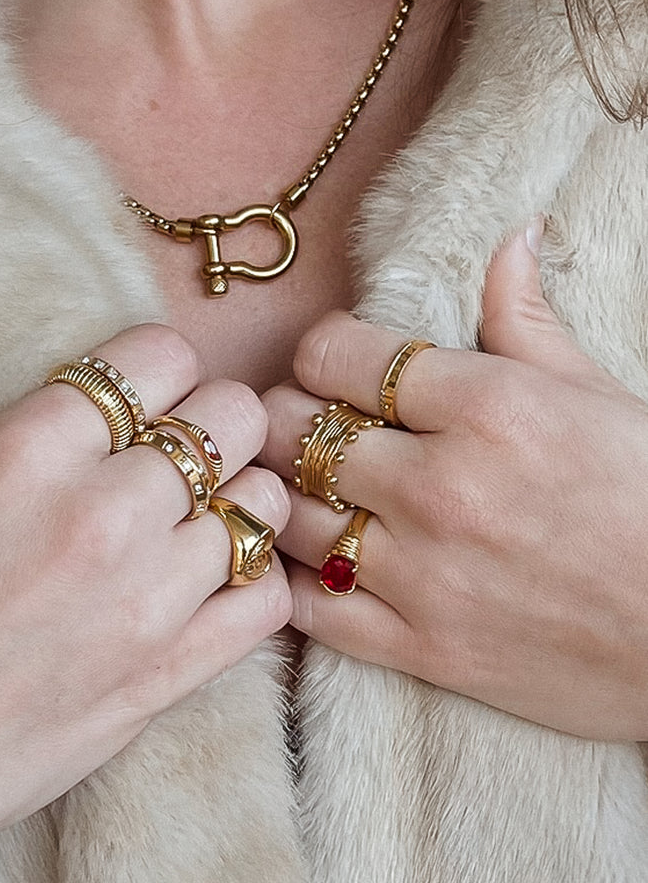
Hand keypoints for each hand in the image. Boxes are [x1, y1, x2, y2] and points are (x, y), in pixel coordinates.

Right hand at [0, 324, 290, 882]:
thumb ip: (59, 438)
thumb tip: (145, 411)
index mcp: (31, 445)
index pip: (162, 352)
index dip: (166, 373)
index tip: (155, 400)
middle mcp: (101, 507)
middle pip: (233, 415)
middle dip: (217, 426)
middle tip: (186, 460)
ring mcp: (146, 594)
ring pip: (262, 501)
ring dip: (235, 505)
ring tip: (196, 527)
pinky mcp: (169, 673)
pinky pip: (269, 594)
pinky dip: (252, 581)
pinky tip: (213, 587)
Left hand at [261, 224, 647, 740]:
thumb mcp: (596, 392)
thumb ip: (526, 315)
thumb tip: (512, 234)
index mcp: (485, 405)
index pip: (332, 353)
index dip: (323, 351)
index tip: (340, 364)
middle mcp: (439, 485)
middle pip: (289, 428)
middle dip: (289, 416)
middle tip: (314, 424)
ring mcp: (423, 572)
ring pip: (286, 513)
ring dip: (287, 493)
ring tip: (317, 489)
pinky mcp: (419, 649)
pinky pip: (305, 608)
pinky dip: (294, 581)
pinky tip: (314, 561)